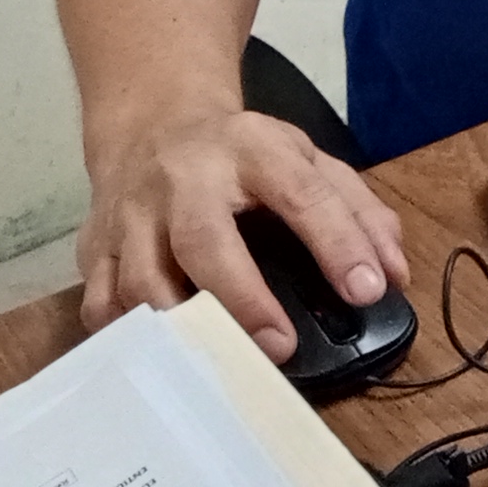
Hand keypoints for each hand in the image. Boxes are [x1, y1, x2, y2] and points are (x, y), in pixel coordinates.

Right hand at [78, 104, 407, 366]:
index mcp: (252, 150)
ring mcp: (131, 213)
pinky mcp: (93, 245)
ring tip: (221, 362)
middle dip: (242, 299)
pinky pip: (100, 300)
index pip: (301, 193)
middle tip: (280, 347)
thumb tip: (394, 277)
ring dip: (181, 328)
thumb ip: (360, 212)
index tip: (367, 291)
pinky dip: (128, 335)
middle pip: (203, 239)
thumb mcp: (308, 161)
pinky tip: (161, 355)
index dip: (337, 243)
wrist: (152, 124)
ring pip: (142, 277)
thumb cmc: (242, 155)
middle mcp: (184, 179)